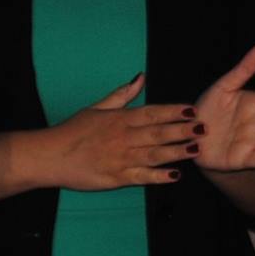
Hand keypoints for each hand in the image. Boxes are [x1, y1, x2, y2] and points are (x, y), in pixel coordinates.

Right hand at [16, 73, 199, 190]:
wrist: (51, 155)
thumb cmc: (73, 130)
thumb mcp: (97, 107)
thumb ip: (122, 94)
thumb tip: (140, 77)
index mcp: (120, 119)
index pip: (152, 112)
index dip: (173, 111)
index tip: (192, 109)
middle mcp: (124, 137)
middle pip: (158, 133)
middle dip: (182, 130)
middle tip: (203, 128)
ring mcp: (121, 159)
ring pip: (154, 154)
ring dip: (176, 151)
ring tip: (195, 149)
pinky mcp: (116, 178)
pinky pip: (142, 177)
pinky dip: (158, 177)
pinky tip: (174, 176)